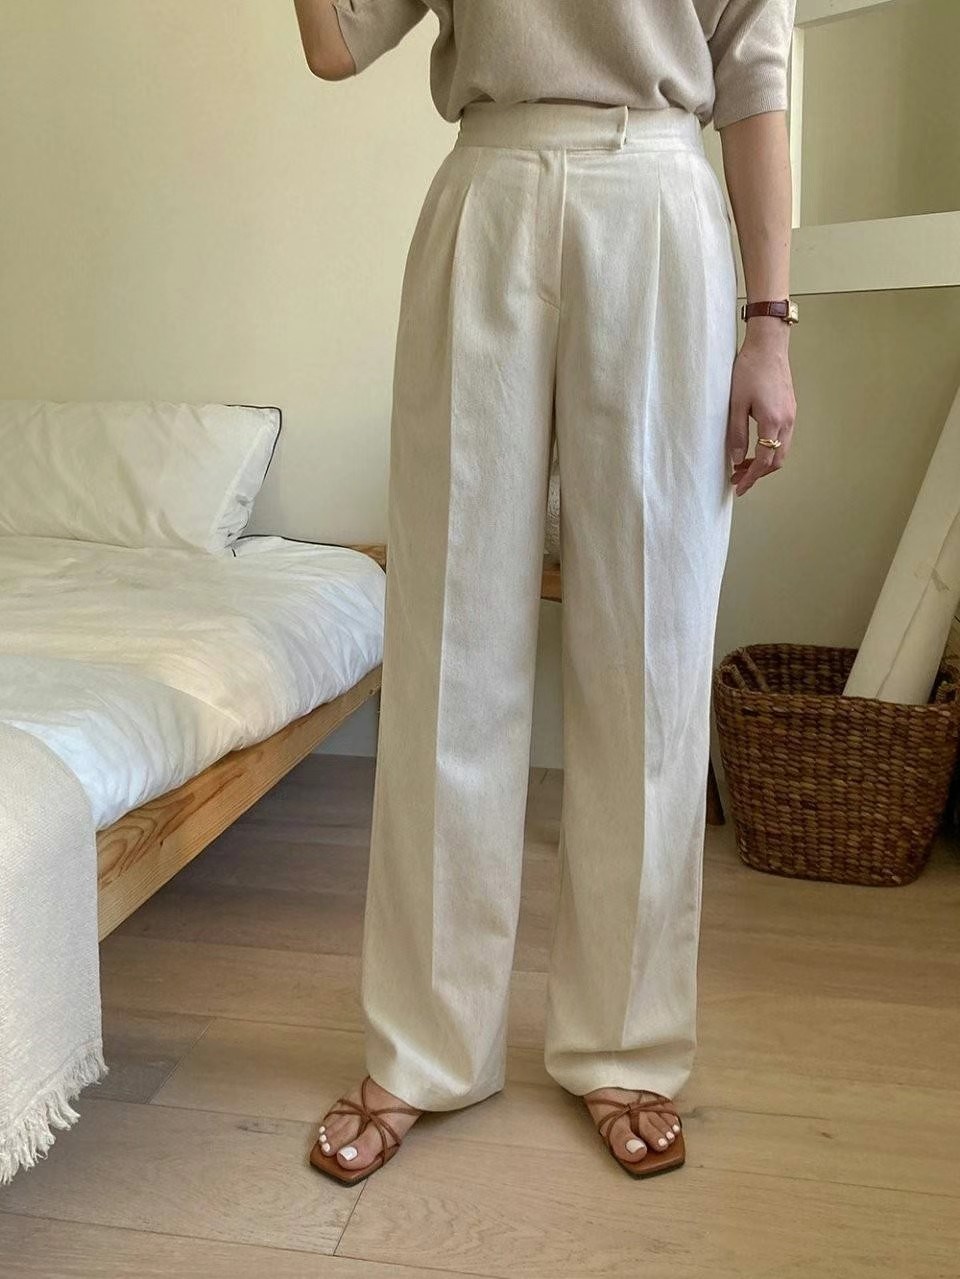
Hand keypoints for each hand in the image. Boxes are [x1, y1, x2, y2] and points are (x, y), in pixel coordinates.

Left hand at [726, 322, 796, 496]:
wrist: (768, 345)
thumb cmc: (749, 370)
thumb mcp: (736, 404)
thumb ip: (737, 434)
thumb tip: (738, 459)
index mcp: (773, 422)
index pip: (765, 461)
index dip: (752, 478)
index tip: (739, 488)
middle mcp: (787, 422)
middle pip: (777, 461)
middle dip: (758, 474)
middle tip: (738, 479)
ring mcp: (791, 415)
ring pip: (781, 450)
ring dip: (764, 462)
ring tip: (742, 465)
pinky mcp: (789, 408)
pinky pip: (783, 437)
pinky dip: (770, 448)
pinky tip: (754, 447)